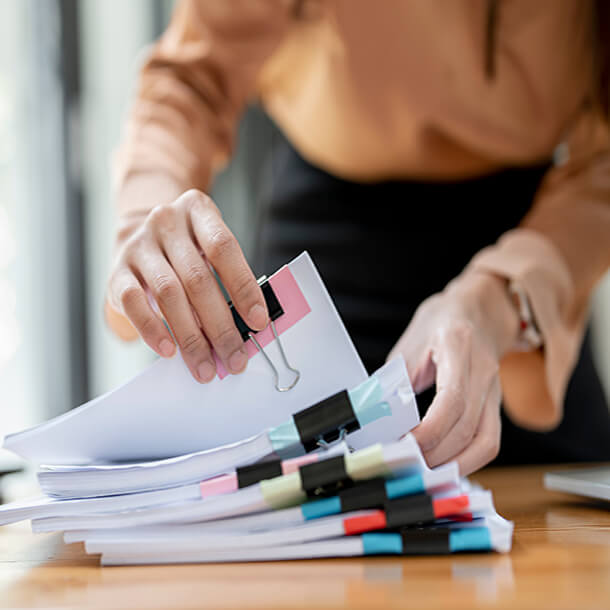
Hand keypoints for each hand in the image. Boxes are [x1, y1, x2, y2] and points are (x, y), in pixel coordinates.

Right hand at [106, 189, 268, 382]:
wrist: (140, 230)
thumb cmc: (188, 247)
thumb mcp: (210, 246)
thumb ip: (228, 278)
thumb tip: (247, 326)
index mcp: (198, 211)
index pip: (224, 248)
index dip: (243, 287)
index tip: (258, 322)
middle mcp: (167, 223)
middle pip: (197, 279)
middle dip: (220, 326)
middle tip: (235, 358)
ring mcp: (139, 245)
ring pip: (168, 294)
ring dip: (190, 337)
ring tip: (205, 366)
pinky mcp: (117, 270)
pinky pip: (133, 302)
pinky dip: (152, 330)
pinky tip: (168, 350)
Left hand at [387, 272, 519, 474]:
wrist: (479, 310)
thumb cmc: (440, 324)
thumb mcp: (410, 344)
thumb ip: (396, 380)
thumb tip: (378, 420)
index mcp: (458, 346)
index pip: (452, 400)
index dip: (429, 431)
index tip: (404, 444)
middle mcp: (484, 371)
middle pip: (467, 428)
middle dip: (435, 454)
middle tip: (406, 464)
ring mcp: (495, 390)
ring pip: (486, 442)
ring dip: (454, 465)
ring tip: (424, 471)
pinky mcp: (496, 405)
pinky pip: (488, 441)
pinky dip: (467, 460)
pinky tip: (444, 464)